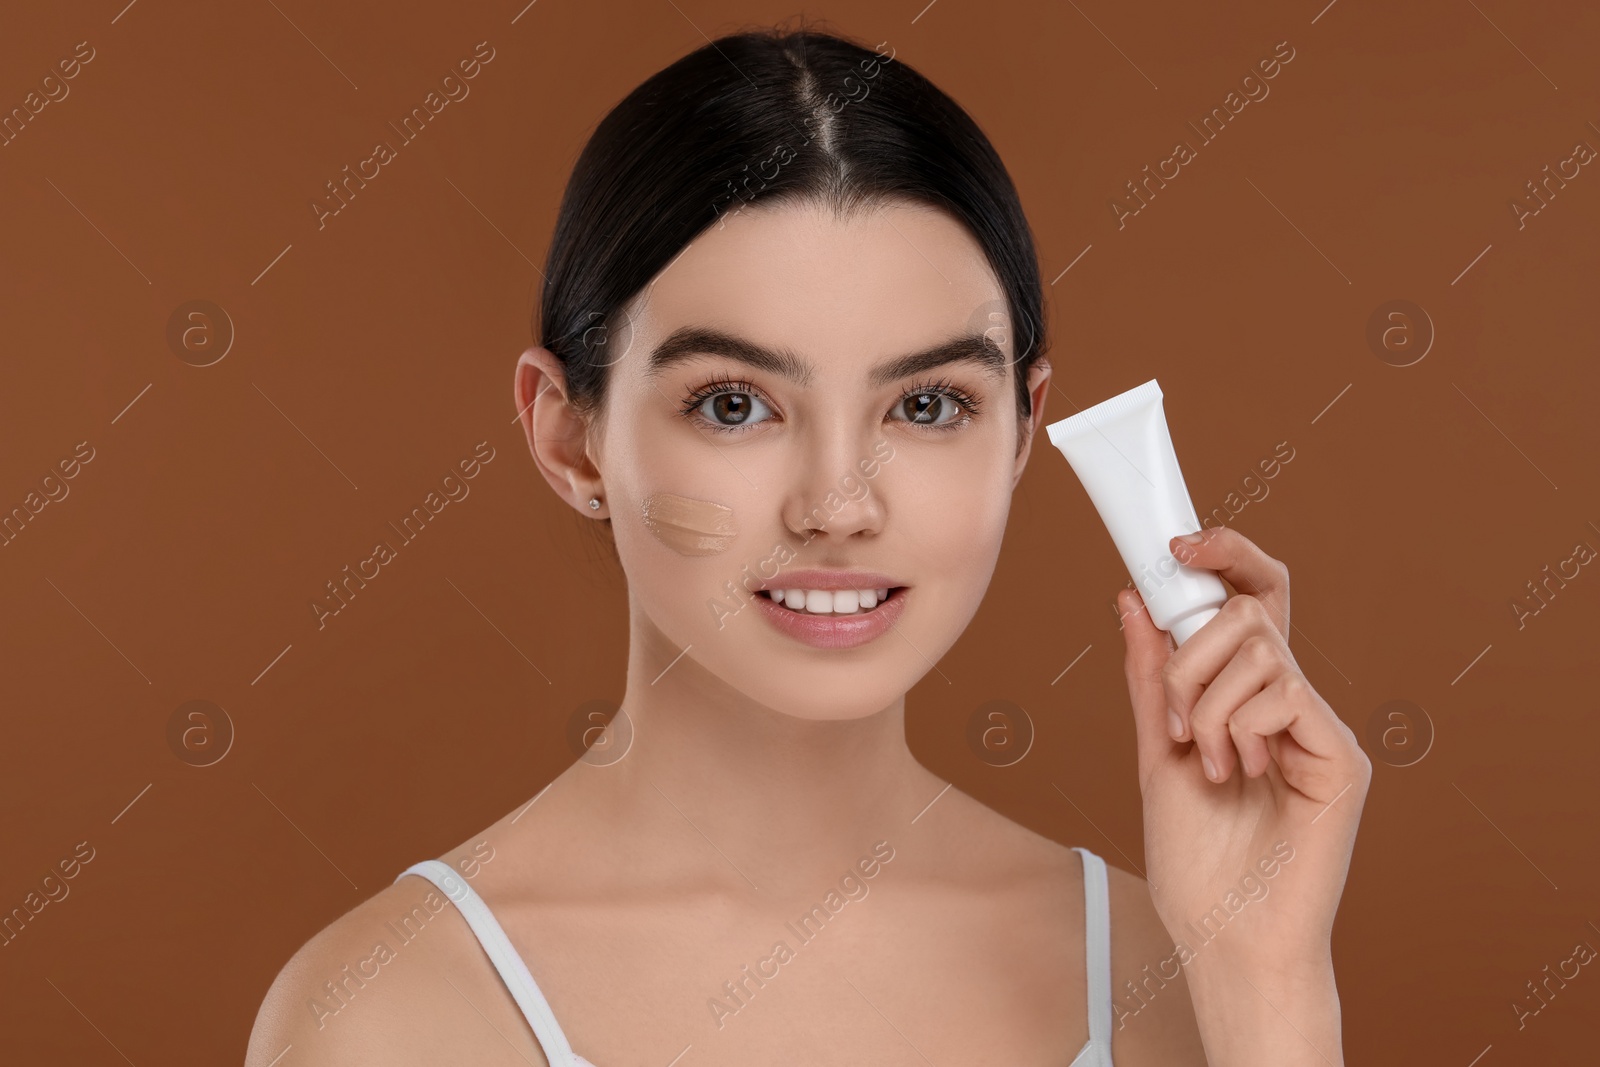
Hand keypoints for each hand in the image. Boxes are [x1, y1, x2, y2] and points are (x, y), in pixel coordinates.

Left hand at [1117, 526, 1370, 973]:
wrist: (1222, 933)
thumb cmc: (1195, 859)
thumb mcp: (1156, 753)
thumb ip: (1150, 679)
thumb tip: (1133, 601)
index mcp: (1246, 696)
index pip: (1251, 600)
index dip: (1227, 556)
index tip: (1175, 546)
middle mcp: (1288, 701)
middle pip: (1251, 609)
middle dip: (1192, 651)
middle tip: (1174, 718)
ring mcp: (1318, 726)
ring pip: (1259, 647)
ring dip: (1205, 702)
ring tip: (1207, 763)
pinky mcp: (1341, 756)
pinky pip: (1284, 690)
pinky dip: (1239, 727)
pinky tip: (1239, 774)